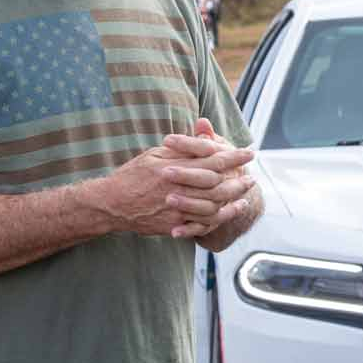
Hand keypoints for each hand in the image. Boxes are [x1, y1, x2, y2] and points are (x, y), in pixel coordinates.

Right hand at [90, 136, 255, 238]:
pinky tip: (229, 212)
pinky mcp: (173, 224)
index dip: (234, 157)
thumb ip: (183, 148)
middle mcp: (178, 188)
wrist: (111, 204)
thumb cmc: (133, 174)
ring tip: (245, 194)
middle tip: (251, 177)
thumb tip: (206, 137)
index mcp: (175, 167)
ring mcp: (176, 209)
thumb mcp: (155, 154)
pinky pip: (202, 224)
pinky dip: (219, 218)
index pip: (212, 160)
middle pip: (218, 185)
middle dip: (238, 180)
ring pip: (214, 206)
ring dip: (233, 200)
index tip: (249, 153)